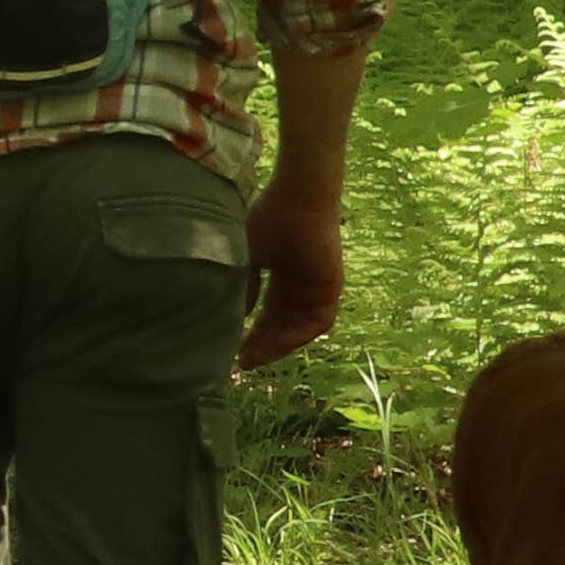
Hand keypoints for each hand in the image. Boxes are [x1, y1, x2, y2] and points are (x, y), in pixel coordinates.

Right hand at [240, 179, 344, 369]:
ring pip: (298, 327)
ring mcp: (317, 288)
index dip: (251, 331)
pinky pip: (318, 322)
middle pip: (281, 324)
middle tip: (243, 362)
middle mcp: (299, 285)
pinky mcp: (331, 289)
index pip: (267, 312)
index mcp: (280, 274)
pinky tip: (278, 344)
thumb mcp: (247, 257)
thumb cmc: (268, 219)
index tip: (235, 349)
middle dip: (263, 344)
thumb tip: (234, 315)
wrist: (298, 202)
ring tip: (256, 357)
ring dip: (279, 345)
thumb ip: (244, 286)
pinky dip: (299, 335)